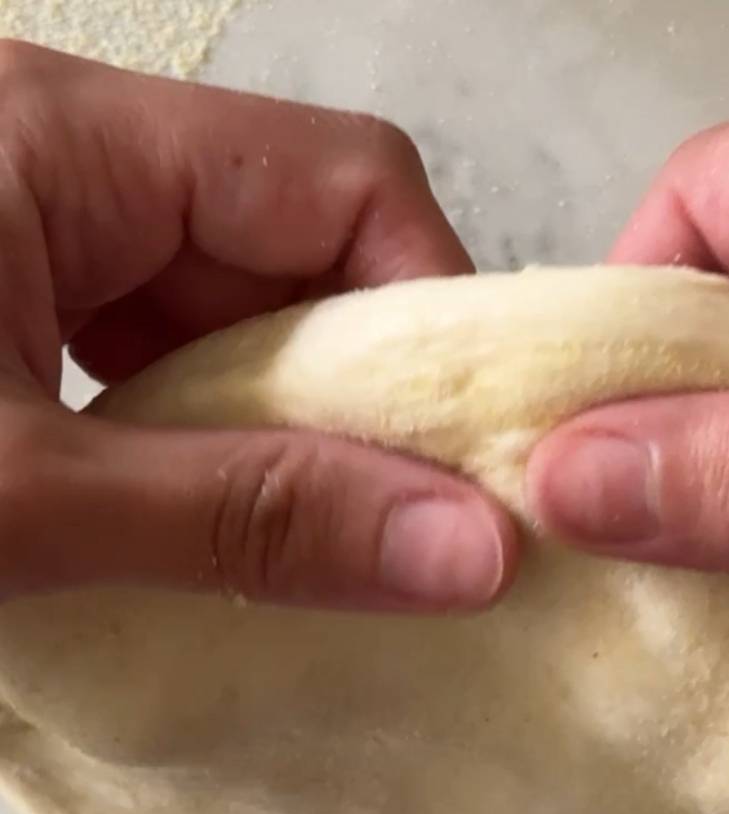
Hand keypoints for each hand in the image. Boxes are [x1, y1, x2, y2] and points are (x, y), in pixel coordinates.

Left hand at [0, 42, 515, 609]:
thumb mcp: (23, 497)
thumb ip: (244, 518)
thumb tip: (473, 553)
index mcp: (67, 140)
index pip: (345, 183)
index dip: (437, 314)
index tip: (477, 454)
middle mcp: (71, 162)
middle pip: (303, 254)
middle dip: (368, 393)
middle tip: (416, 522)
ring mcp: (41, 236)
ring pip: (241, 318)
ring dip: (294, 430)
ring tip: (331, 535)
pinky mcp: (19, 310)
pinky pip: (169, 358)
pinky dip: (217, 442)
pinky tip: (232, 518)